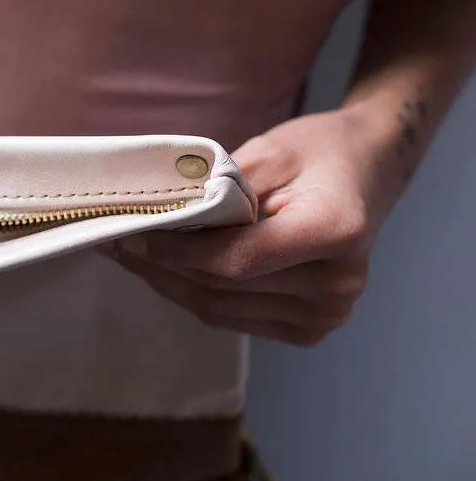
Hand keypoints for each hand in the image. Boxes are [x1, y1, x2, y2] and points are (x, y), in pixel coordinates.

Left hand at [105, 110, 392, 344]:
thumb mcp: (269, 151)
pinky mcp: (307, 330)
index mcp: (334, 231)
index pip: (236, 259)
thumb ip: (219, 190)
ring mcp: (325, 315)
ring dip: (168, 283)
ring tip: (129, 255)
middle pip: (222, 288)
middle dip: (160, 265)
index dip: (176, 252)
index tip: (131, 235)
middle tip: (114, 241)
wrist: (365, 173)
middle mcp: (336, 285)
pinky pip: (230, 317)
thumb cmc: (318, 153)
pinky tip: (162, 269)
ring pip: (218, 309)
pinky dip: (191, 293)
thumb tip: (158, 218)